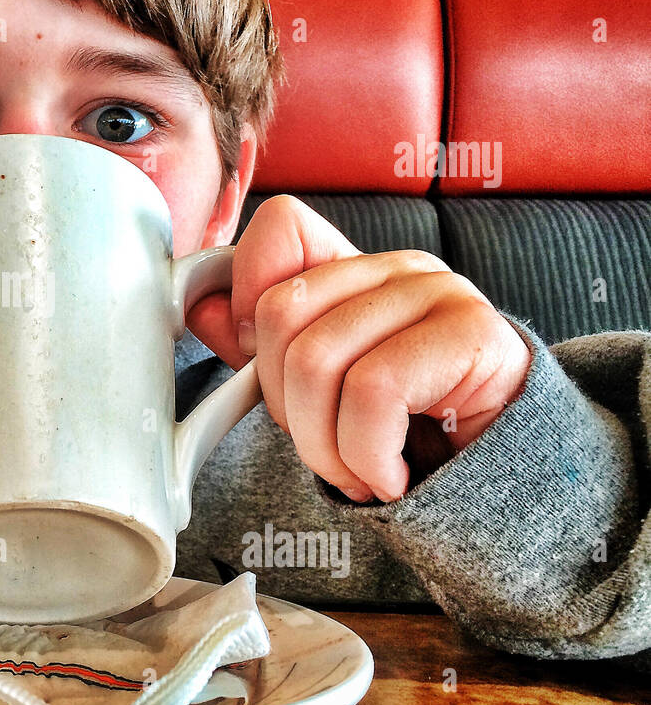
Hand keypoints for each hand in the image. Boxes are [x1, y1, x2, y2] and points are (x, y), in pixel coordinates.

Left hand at [186, 196, 532, 502]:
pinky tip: (389, 478)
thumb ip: (260, 349)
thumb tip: (196, 306)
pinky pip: (374, 393)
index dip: (247, 295)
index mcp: (353, 270)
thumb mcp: (322, 389)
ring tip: (358, 473)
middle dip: (286, 408)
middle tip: (325, 449)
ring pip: (319, 361)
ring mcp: (437, 292)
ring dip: (326, 448)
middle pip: (281, 313)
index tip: (261, 370)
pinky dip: (366, 456)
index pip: (282, 227)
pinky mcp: (471, 333)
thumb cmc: (408, 430)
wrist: (509, 474)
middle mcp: (395, 267)